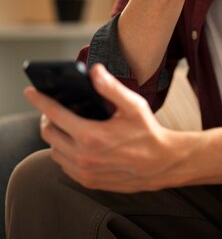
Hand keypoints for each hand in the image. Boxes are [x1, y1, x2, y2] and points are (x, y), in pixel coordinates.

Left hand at [24, 64, 190, 192]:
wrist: (161, 163)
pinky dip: (63, 152)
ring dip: (55, 136)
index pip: (55, 114)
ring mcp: (84, 171)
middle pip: (49, 133)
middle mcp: (83, 156)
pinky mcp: (88, 181)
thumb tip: (93, 70)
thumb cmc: (147, 131)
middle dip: (47, 117)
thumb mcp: (133, 105)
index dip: (40, 100)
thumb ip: (111, 87)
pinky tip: (74, 142)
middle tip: (55, 107)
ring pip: (54, 151)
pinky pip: (64, 165)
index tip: (30, 92)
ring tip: (65, 123)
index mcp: (91, 135)